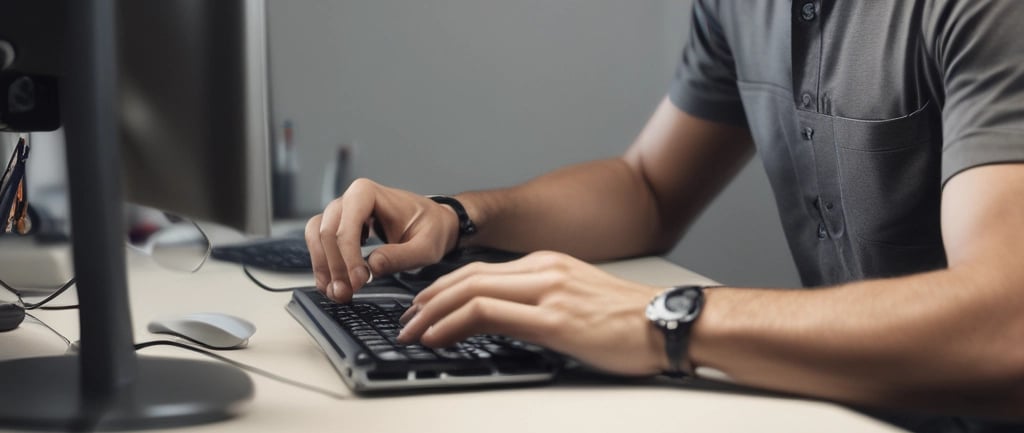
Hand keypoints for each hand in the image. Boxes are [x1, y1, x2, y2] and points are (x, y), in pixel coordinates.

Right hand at [305, 178, 459, 302]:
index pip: (346, 227)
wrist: (433, 224)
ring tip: (337, 292)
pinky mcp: (339, 226)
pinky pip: (319, 243)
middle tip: (347, 293)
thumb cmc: (431, 229)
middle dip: (335, 267)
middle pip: (326, 233)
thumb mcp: (425, 247)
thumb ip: (401, 256)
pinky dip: (323, 265)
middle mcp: (349, 199)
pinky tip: (333, 284)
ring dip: (323, 267)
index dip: (349, 258)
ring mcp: (341, 212)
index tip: (360, 281)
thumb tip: (372, 266)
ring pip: (317, 237)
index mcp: (367, 193)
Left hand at [396, 251, 669, 375]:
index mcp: (548, 264)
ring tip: (412, 331)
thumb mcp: (578, 298)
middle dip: (428, 299)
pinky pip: (488, 315)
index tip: (424, 306)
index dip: (444, 288)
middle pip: (468, 277)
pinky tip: (437, 336)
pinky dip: (453, 323)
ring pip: (471, 292)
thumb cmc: (631, 320)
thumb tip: (507, 320)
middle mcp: (544, 271)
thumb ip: (542, 300)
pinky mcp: (554, 320)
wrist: (670, 323)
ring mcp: (547, 293)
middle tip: (406, 320)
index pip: (481, 271)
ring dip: (432, 312)